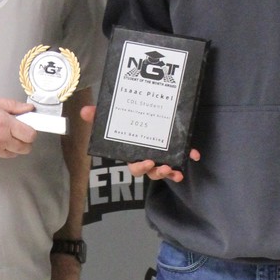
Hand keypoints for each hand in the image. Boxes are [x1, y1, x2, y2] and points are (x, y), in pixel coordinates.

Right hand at [0, 95, 36, 159]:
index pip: (30, 135)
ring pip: (11, 154)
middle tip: (16, 132)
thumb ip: (11, 106)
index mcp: (3, 123)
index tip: (29, 128)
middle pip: (24, 148)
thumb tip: (27, 109)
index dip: (31, 131)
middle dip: (23, 141)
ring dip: (10, 146)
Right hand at [79, 105, 200, 181]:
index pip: (134, 165)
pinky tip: (195, 155)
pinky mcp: (174, 147)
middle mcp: (147, 156)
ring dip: (171, 172)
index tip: (147, 162)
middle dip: (157, 172)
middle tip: (163, 167)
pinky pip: (181, 155)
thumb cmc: (123, 120)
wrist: (144, 107)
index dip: (141, 167)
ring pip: (166, 169)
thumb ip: (98, 116)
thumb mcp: (110, 117)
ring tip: (177, 172)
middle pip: (151, 171)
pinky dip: (188, 155)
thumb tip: (85, 111)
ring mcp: (161, 153)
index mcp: (132, 152)